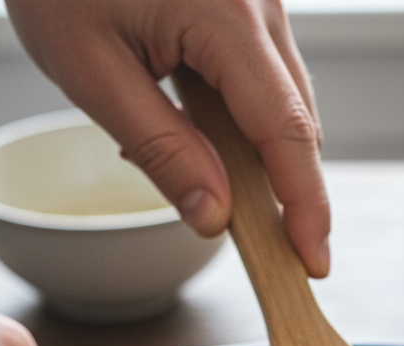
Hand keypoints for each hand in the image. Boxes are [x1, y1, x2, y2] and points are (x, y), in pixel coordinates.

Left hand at [5, 0, 330, 277]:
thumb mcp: (91, 70)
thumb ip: (160, 149)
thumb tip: (215, 217)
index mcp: (225, 15)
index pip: (285, 131)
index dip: (304, 204)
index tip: (312, 261)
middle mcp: (259, 1)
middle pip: (297, 120)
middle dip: (291, 192)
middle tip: (272, 253)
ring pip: (285, 102)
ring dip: (264, 158)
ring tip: (217, 191)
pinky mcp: (246, 3)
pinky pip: (263, 77)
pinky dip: (246, 123)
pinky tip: (202, 139)